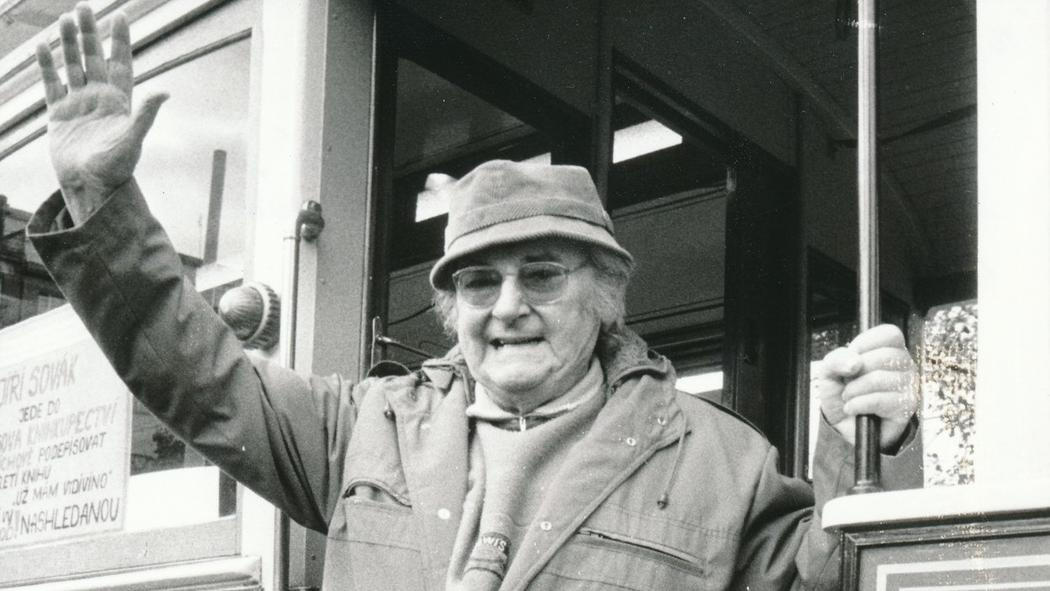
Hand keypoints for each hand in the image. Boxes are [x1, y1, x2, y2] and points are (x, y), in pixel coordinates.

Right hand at [35, 3, 166, 224]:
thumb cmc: (116, 167)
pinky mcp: (58, 113)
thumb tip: (165, 92)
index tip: (120, 15)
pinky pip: (51, 84)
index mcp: (120, 101)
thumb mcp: (133, 138)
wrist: (90, 186)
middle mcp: (99, 98)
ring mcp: (78, 104)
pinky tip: (43, 48)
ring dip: (69, 43)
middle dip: (90, 33)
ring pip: (73, 66)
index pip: (120, 63)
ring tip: (64, 19)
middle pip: (94, 58)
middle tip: (83, 7)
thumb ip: (146, 113)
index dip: (120, 40)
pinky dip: (47, 66)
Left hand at [812, 324, 918, 450]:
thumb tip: (855, 363)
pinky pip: (878, 400)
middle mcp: (905, 365)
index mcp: (891, 349)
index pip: (890, 334)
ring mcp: (909, 386)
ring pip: (878, 379)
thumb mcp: (830, 370)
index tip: (852, 358)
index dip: (865, 343)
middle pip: (884, 356)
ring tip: (849, 397)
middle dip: (855, 372)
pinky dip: (857, 404)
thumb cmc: (842, 391)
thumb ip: (836, 359)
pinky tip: (853, 408)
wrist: (844, 423)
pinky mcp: (906, 407)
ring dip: (853, 391)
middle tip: (849, 382)